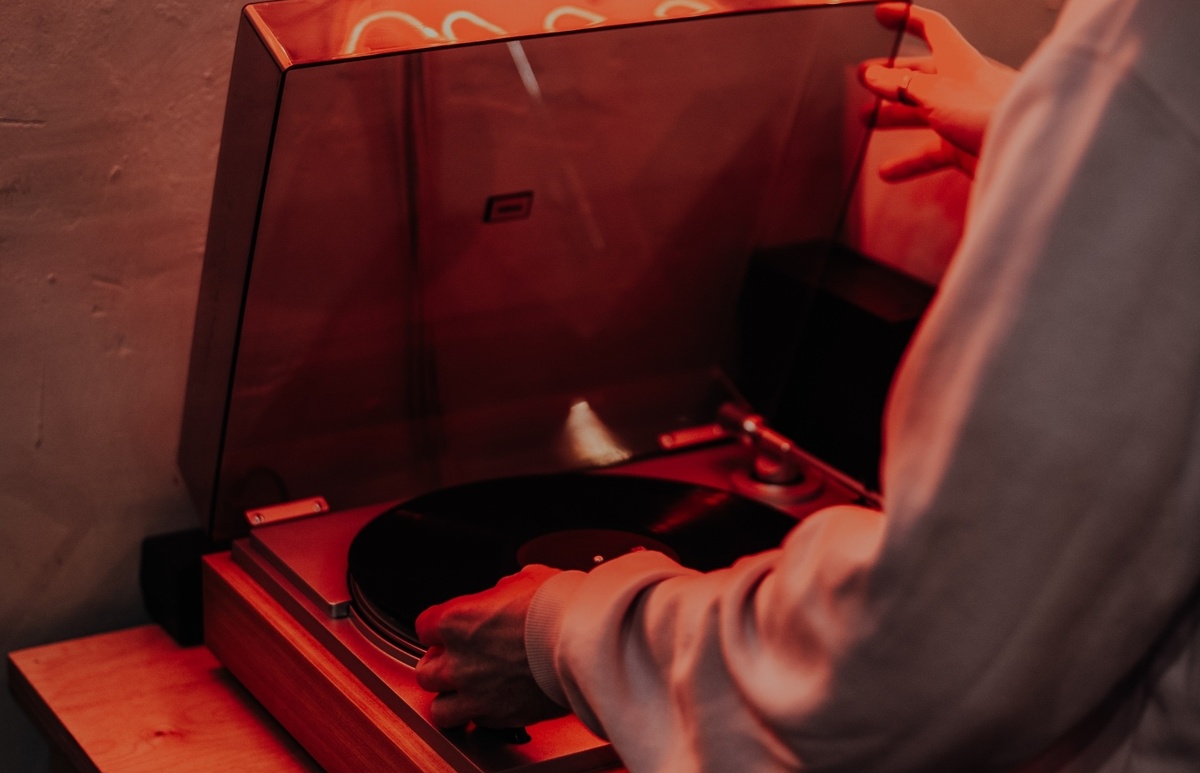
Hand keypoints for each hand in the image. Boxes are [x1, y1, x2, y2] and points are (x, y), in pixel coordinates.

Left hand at [414, 565, 568, 728]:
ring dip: (451, 698)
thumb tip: (504, 595)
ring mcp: (476, 692)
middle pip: (426, 671)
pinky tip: (493, 701)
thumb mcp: (527, 579)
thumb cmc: (559, 607)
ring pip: (440, 708)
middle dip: (440, 664)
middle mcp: (459, 660)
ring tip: (465, 690)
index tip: (449, 629)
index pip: (424, 627)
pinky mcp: (499, 716)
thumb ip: (502, 592)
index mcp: (458, 620)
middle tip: (456, 659)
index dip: (438, 627)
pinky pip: (475, 722)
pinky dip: (480, 714)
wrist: (586, 641)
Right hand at [859, 3, 1017, 179]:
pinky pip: (930, 152)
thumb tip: (875, 76)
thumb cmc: (992, 113)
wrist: (1025, 151)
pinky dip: (908, 161)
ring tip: (869, 120)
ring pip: (921, 112)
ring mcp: (962, 115)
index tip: (883, 14)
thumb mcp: (937, 92)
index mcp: (958, 60)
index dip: (906, 18)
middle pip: (920, 74)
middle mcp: (961, 84)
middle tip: (867, 78)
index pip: (930, 28)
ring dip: (894, 116)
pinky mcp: (964, 145)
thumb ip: (903, 86)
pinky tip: (889, 171)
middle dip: (891, 76)